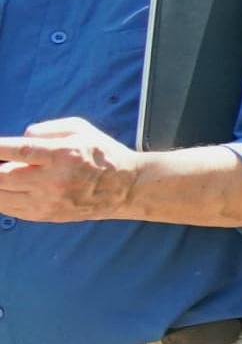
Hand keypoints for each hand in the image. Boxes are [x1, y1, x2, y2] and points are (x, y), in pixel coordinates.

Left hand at [0, 118, 144, 222]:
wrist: (126, 189)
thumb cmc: (101, 153)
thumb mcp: (80, 129)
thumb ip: (45, 128)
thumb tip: (18, 138)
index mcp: (63, 154)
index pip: (19, 151)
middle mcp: (53, 180)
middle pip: (3, 177)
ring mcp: (48, 201)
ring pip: (1, 197)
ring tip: (0, 176)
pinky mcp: (46, 215)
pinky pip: (10, 210)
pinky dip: (0, 199)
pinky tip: (3, 189)